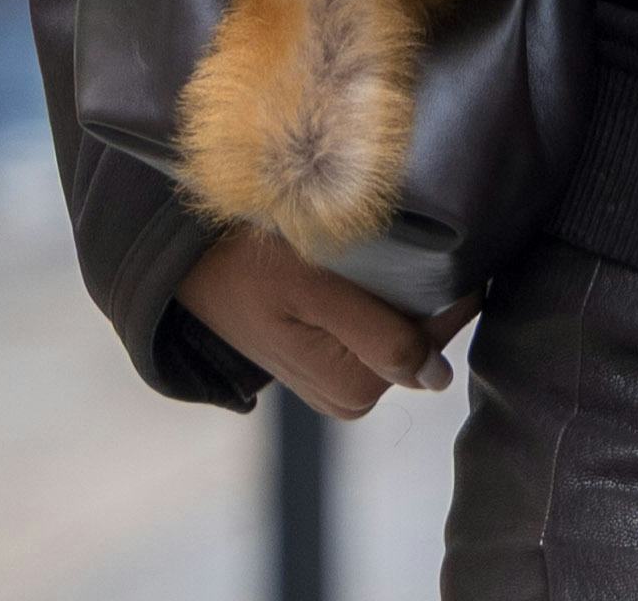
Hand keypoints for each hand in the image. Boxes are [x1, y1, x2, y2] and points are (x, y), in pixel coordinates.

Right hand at [175, 229, 479, 420]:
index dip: (448, 283)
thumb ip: (382, 337)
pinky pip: (377, 327)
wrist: (189, 265)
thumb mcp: (315, 291)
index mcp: (356, 388)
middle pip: (423, 332)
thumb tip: (440, 378)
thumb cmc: (248, 267)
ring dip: (398, 290)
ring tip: (368, 250)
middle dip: (421, 287)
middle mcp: (352, 397)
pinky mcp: (330, 362)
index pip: (440, 332)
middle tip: (390, 240)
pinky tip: (356, 268)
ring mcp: (340, 382)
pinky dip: (378, 296)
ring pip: (402, 327)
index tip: (437, 239)